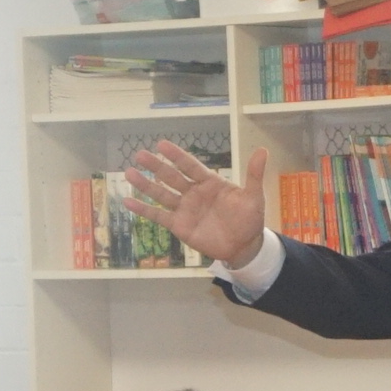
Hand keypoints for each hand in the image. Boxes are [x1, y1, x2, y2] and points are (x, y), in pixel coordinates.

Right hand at [120, 138, 272, 270]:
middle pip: (172, 177)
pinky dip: (143, 210)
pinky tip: (127, 201)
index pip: (190, 165)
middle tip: (140, 154)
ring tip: (129, 173)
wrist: (244, 245)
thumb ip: (254, 174)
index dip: (176, 155)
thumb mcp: (254, 197)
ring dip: (145, 184)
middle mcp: (193, 193)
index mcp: (210, 182)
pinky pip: (158, 216)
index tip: (161, 144)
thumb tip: (262, 150)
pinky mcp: (179, 226)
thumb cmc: (249, 218)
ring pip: (161, 194)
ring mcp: (184, 209)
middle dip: (156, 166)